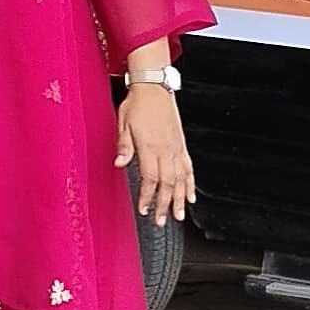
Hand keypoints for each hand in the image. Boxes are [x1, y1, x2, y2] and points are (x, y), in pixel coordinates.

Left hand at [116, 82, 194, 223]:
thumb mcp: (123, 123)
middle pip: (167, 183)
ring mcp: (176, 148)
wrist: (154, 88)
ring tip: (178, 216)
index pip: (150, 178)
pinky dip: (190, 183)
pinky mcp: (181, 145)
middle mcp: (166, 149)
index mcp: (150, 146)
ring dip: (179, 199)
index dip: (147, 196)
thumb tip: (119, 164)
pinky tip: (190, 195)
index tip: (144, 210)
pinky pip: (188, 168)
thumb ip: (123, 146)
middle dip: (164, 205)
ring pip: (181, 179)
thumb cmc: (137, 104)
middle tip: (161, 221)